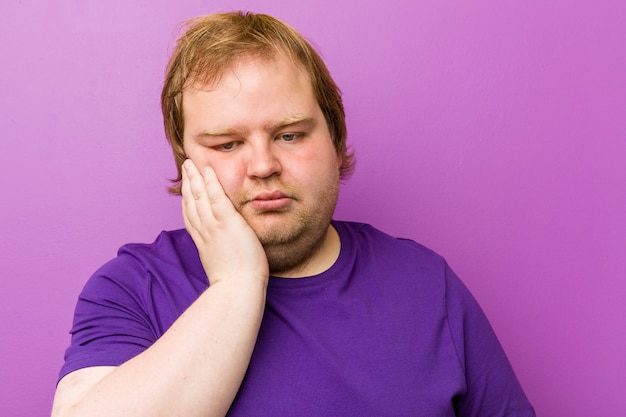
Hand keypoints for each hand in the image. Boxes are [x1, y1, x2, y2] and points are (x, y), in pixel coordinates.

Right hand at [181, 159, 268, 285]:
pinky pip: (216, 197)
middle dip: (187, 183)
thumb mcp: (222, 266)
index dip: (187, 200)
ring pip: (199, 196)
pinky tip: (208, 170)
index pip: (191, 216)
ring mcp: (214, 226)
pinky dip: (210, 182)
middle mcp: (204, 232)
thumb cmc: (235, 283)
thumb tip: (223, 251)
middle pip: (191, 202)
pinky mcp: (227, 223)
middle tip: (186, 167)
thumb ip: (220, 254)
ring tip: (191, 162)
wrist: (237, 289)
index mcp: (202, 242)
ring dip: (194, 177)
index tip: (186, 188)